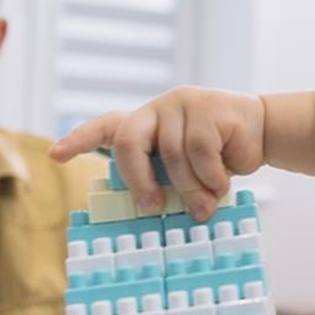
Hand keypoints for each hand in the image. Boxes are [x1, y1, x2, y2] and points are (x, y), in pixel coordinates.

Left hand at [49, 86, 265, 219]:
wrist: (261, 131)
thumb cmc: (216, 158)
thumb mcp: (184, 170)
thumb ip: (165, 180)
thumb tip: (153, 210)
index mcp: (145, 125)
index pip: (105, 127)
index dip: (78, 140)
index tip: (54, 155)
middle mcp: (156, 109)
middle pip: (128, 141)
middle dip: (138, 179)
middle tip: (152, 208)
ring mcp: (181, 103)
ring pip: (172, 154)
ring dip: (191, 188)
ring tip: (205, 205)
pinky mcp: (207, 106)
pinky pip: (200, 152)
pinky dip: (211, 177)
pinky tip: (222, 183)